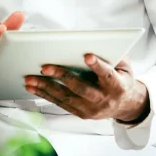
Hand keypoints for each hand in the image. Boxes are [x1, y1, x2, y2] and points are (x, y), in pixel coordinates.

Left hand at [24, 54, 149, 123]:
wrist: (125, 105)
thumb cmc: (121, 78)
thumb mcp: (125, 65)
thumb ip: (115, 54)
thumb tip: (102, 41)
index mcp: (117, 86)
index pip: (107, 75)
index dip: (98, 66)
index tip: (87, 56)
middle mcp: (104, 100)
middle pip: (81, 88)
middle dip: (62, 76)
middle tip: (44, 67)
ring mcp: (91, 109)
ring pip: (66, 97)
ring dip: (46, 87)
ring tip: (30, 78)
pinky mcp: (81, 114)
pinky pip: (61, 104)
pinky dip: (45, 95)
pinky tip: (33, 87)